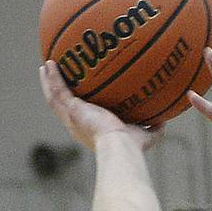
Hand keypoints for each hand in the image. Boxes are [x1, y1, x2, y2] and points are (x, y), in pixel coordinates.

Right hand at [38, 61, 158, 151]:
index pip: (83, 115)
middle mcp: (78, 124)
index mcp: (92, 130)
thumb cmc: (133, 146)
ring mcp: (72, 117)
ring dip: (49, 81)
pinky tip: (49, 64)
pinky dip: (52, 78)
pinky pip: (57, 91)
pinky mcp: (71, 110)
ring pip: (54, 97)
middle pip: (63, 105)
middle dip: (58, 90)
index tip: (80, 94)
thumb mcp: (146, 135)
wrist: (120, 146)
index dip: (79, 105)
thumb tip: (164, 120)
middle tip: (57, 76)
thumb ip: (153, 127)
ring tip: (46, 65)